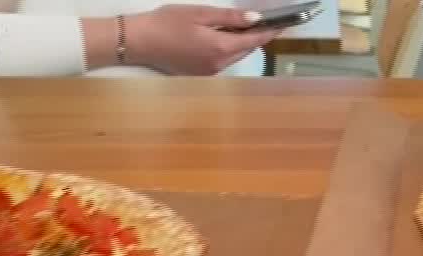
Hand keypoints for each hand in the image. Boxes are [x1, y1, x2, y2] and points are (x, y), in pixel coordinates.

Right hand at [126, 5, 279, 75]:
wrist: (139, 42)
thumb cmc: (166, 23)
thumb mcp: (200, 14)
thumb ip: (229, 18)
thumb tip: (255, 18)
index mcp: (221, 48)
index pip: (255, 40)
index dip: (270, 31)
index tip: (283, 24)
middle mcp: (219, 65)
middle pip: (247, 49)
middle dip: (257, 36)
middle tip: (263, 21)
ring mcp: (211, 72)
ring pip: (236, 56)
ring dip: (242, 42)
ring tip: (241, 26)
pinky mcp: (202, 74)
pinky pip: (224, 61)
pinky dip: (229, 49)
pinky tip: (222, 37)